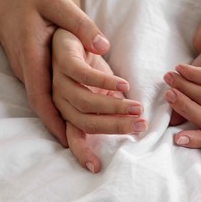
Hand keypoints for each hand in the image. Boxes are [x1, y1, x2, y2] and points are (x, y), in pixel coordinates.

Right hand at [0, 0, 109, 145]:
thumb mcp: (57, 2)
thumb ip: (79, 23)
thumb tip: (103, 45)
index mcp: (32, 55)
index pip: (41, 94)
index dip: (53, 120)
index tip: (69, 141)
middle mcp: (29, 70)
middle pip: (49, 106)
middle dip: (72, 129)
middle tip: (94, 153)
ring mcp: (30, 73)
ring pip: (49, 106)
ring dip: (70, 125)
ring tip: (92, 149)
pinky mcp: (35, 72)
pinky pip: (49, 97)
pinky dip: (64, 114)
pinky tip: (81, 123)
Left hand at [52, 29, 146, 172]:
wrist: (73, 34)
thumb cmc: (89, 66)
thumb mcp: (102, 92)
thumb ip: (112, 108)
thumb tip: (135, 124)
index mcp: (69, 110)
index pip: (74, 135)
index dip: (83, 152)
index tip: (97, 167)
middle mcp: (60, 99)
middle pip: (85, 121)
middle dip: (115, 126)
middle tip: (140, 126)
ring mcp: (59, 80)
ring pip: (84, 101)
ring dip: (114, 107)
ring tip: (138, 108)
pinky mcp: (64, 60)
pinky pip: (83, 75)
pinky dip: (106, 82)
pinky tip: (124, 85)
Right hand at [164, 30, 200, 147]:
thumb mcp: (194, 89)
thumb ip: (185, 105)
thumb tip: (171, 122)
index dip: (196, 139)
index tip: (175, 138)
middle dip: (185, 109)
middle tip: (168, 95)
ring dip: (184, 87)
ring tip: (169, 78)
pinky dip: (191, 74)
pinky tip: (180, 68)